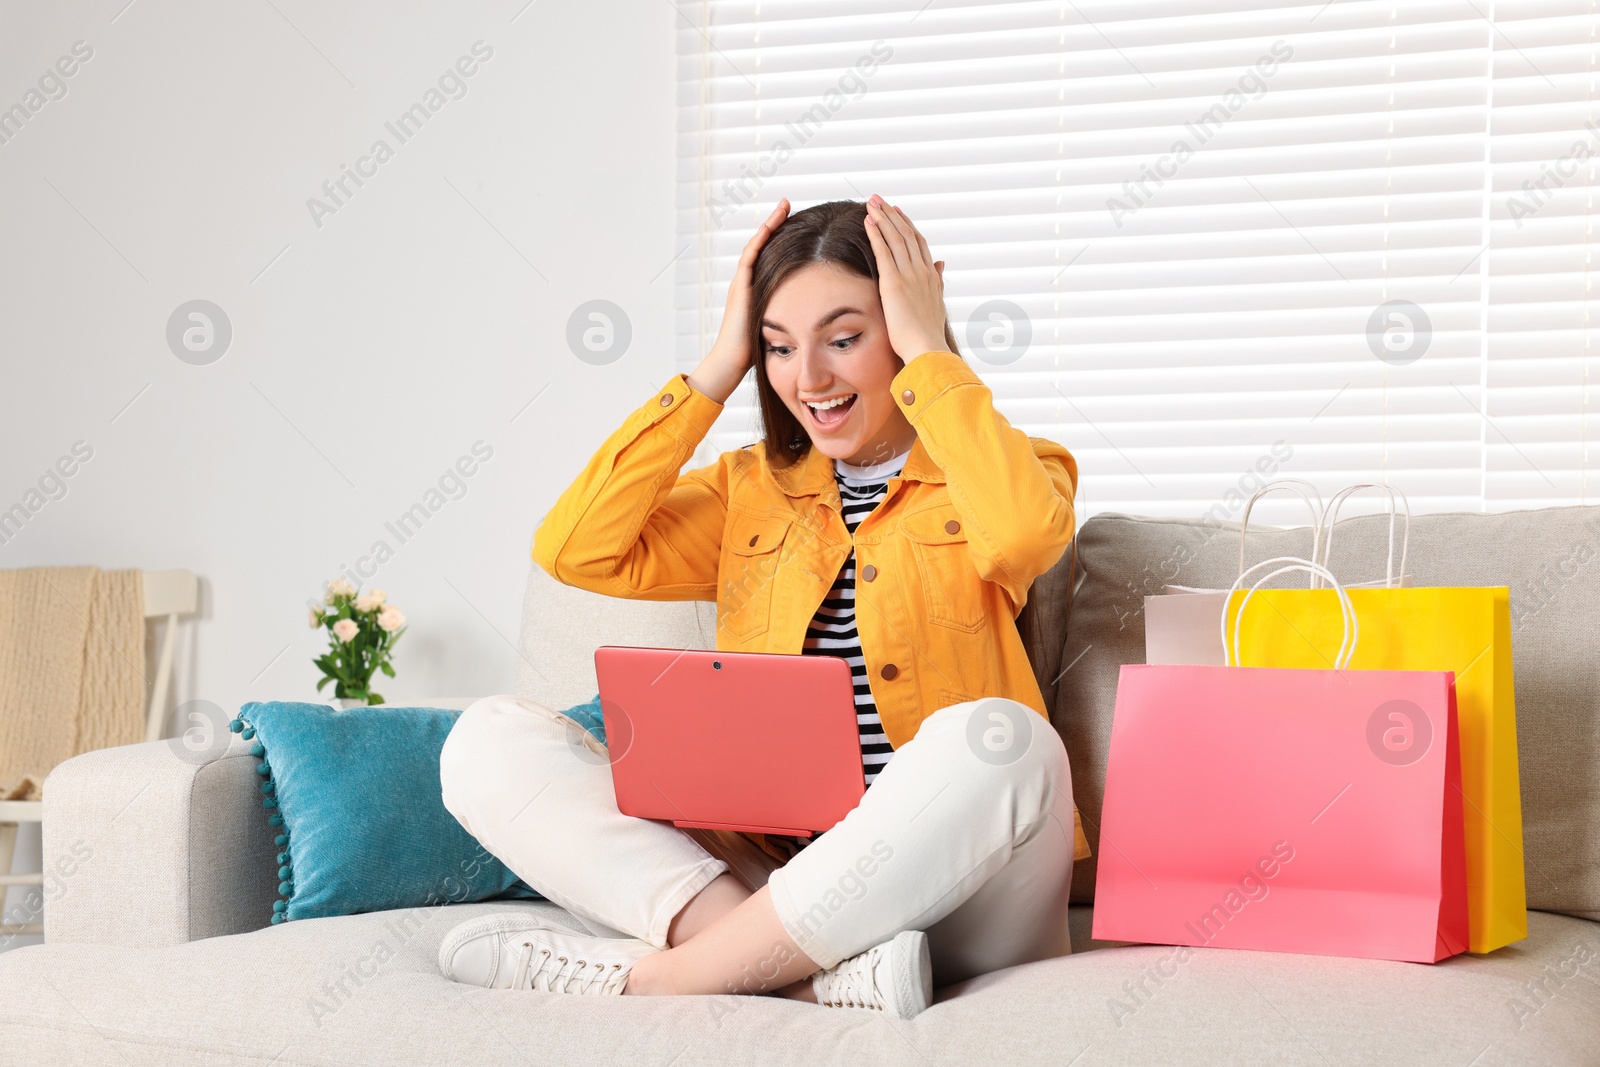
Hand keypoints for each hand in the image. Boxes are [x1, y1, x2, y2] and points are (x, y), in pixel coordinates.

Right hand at [691, 198, 790, 402]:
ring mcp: (741, 282)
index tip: (797, 222)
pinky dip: (760, 240)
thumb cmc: (756, 351)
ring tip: (783, 206)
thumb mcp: (781, 326)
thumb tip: (816, 313)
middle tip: (789, 204)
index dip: (782, 237)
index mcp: (757, 288)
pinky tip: (770, 226)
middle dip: (776, 223)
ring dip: (769, 224)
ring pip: (756, 244)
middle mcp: (747, 280)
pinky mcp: (740, 287)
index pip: (770, 255)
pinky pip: (750, 257)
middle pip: (763, 244)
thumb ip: (792, 315)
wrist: (734, 361)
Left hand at [863, 194, 948, 363]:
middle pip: (907, 235)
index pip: (919, 244)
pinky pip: (884, 252)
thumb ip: (937, 282)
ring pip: (896, 238)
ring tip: (871, 203)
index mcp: (931, 277)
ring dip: (883, 218)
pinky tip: (868, 221)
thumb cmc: (928, 335)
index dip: (908, 225)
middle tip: (880, 199)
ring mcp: (910, 275)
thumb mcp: (936, 304)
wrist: (927, 348)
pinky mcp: (894, 283)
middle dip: (892, 215)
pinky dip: (876, 234)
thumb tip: (941, 265)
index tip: (898, 211)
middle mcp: (923, 271)